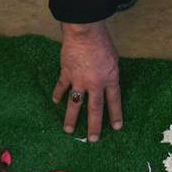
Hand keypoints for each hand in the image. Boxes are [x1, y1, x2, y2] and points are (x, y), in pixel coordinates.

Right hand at [52, 22, 122, 141]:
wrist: (85, 31)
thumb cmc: (102, 41)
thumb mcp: (113, 59)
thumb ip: (110, 73)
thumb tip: (106, 83)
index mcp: (110, 78)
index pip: (114, 101)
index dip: (115, 115)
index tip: (116, 128)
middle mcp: (95, 83)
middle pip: (95, 109)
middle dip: (94, 125)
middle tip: (92, 139)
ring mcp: (79, 80)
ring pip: (75, 104)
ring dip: (71, 118)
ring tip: (68, 130)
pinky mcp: (67, 73)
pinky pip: (61, 87)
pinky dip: (58, 94)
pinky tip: (55, 101)